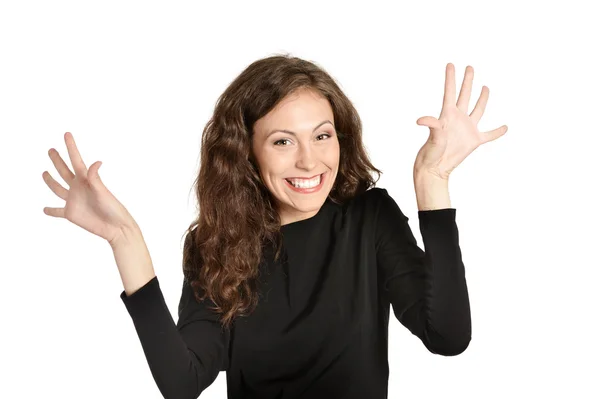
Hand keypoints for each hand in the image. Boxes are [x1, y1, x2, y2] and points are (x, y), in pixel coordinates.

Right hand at [42, 132, 137, 245]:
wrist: (116, 227)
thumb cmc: (113, 208)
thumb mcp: (103, 191)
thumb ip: (96, 178)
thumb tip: (97, 162)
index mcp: (86, 180)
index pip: (76, 160)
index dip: (71, 146)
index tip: (67, 133)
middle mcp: (78, 188)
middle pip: (64, 171)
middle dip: (57, 160)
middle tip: (51, 149)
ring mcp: (73, 200)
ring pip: (58, 188)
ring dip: (50, 181)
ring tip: (44, 173)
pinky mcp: (71, 214)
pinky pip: (58, 211)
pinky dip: (51, 211)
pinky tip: (44, 209)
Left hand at [414, 63, 507, 180]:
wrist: (436, 168)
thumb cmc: (431, 152)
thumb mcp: (432, 137)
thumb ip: (432, 125)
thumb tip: (420, 120)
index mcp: (447, 115)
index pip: (449, 92)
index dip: (450, 78)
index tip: (451, 64)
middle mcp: (458, 118)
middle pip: (464, 95)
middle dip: (467, 81)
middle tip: (470, 67)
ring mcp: (467, 128)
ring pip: (478, 109)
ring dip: (482, 99)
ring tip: (485, 87)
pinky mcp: (474, 140)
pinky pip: (489, 135)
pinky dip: (498, 132)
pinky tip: (505, 127)